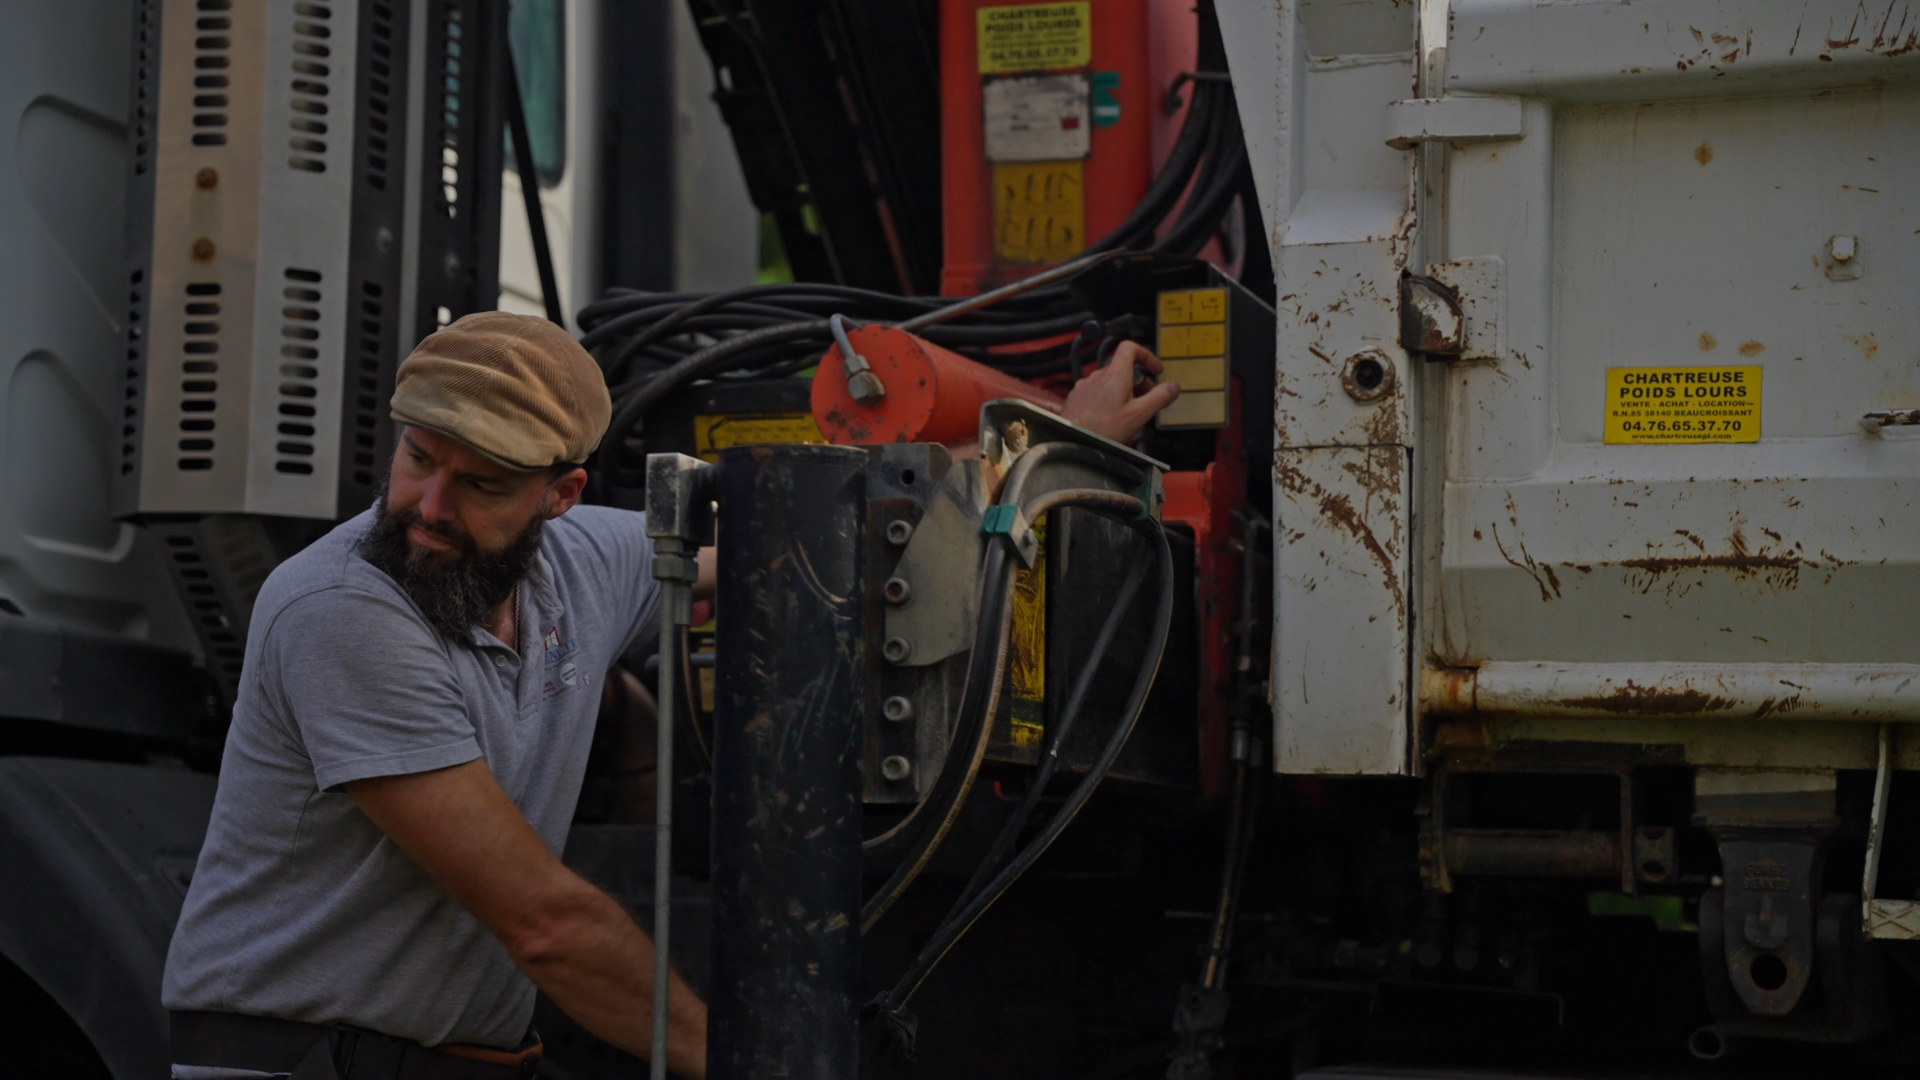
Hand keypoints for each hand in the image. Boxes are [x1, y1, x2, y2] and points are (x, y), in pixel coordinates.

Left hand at [1061, 341, 1179, 443]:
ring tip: (1130, 412)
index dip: (1145, 355)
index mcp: (1115, 374)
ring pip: (1110, 381)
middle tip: (1147, 400)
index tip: (1155, 371)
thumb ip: (1158, 398)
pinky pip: (1097, 391)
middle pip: (1122, 368)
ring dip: (1124, 391)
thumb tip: (1174, 386)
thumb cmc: (1103, 429)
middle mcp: (1098, 375)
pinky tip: (1111, 417)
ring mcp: (1086, 385)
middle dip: (1139, 381)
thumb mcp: (1138, 414)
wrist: (1070, 440)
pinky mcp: (1077, 397)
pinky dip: (1109, 398)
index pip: (1130, 348)